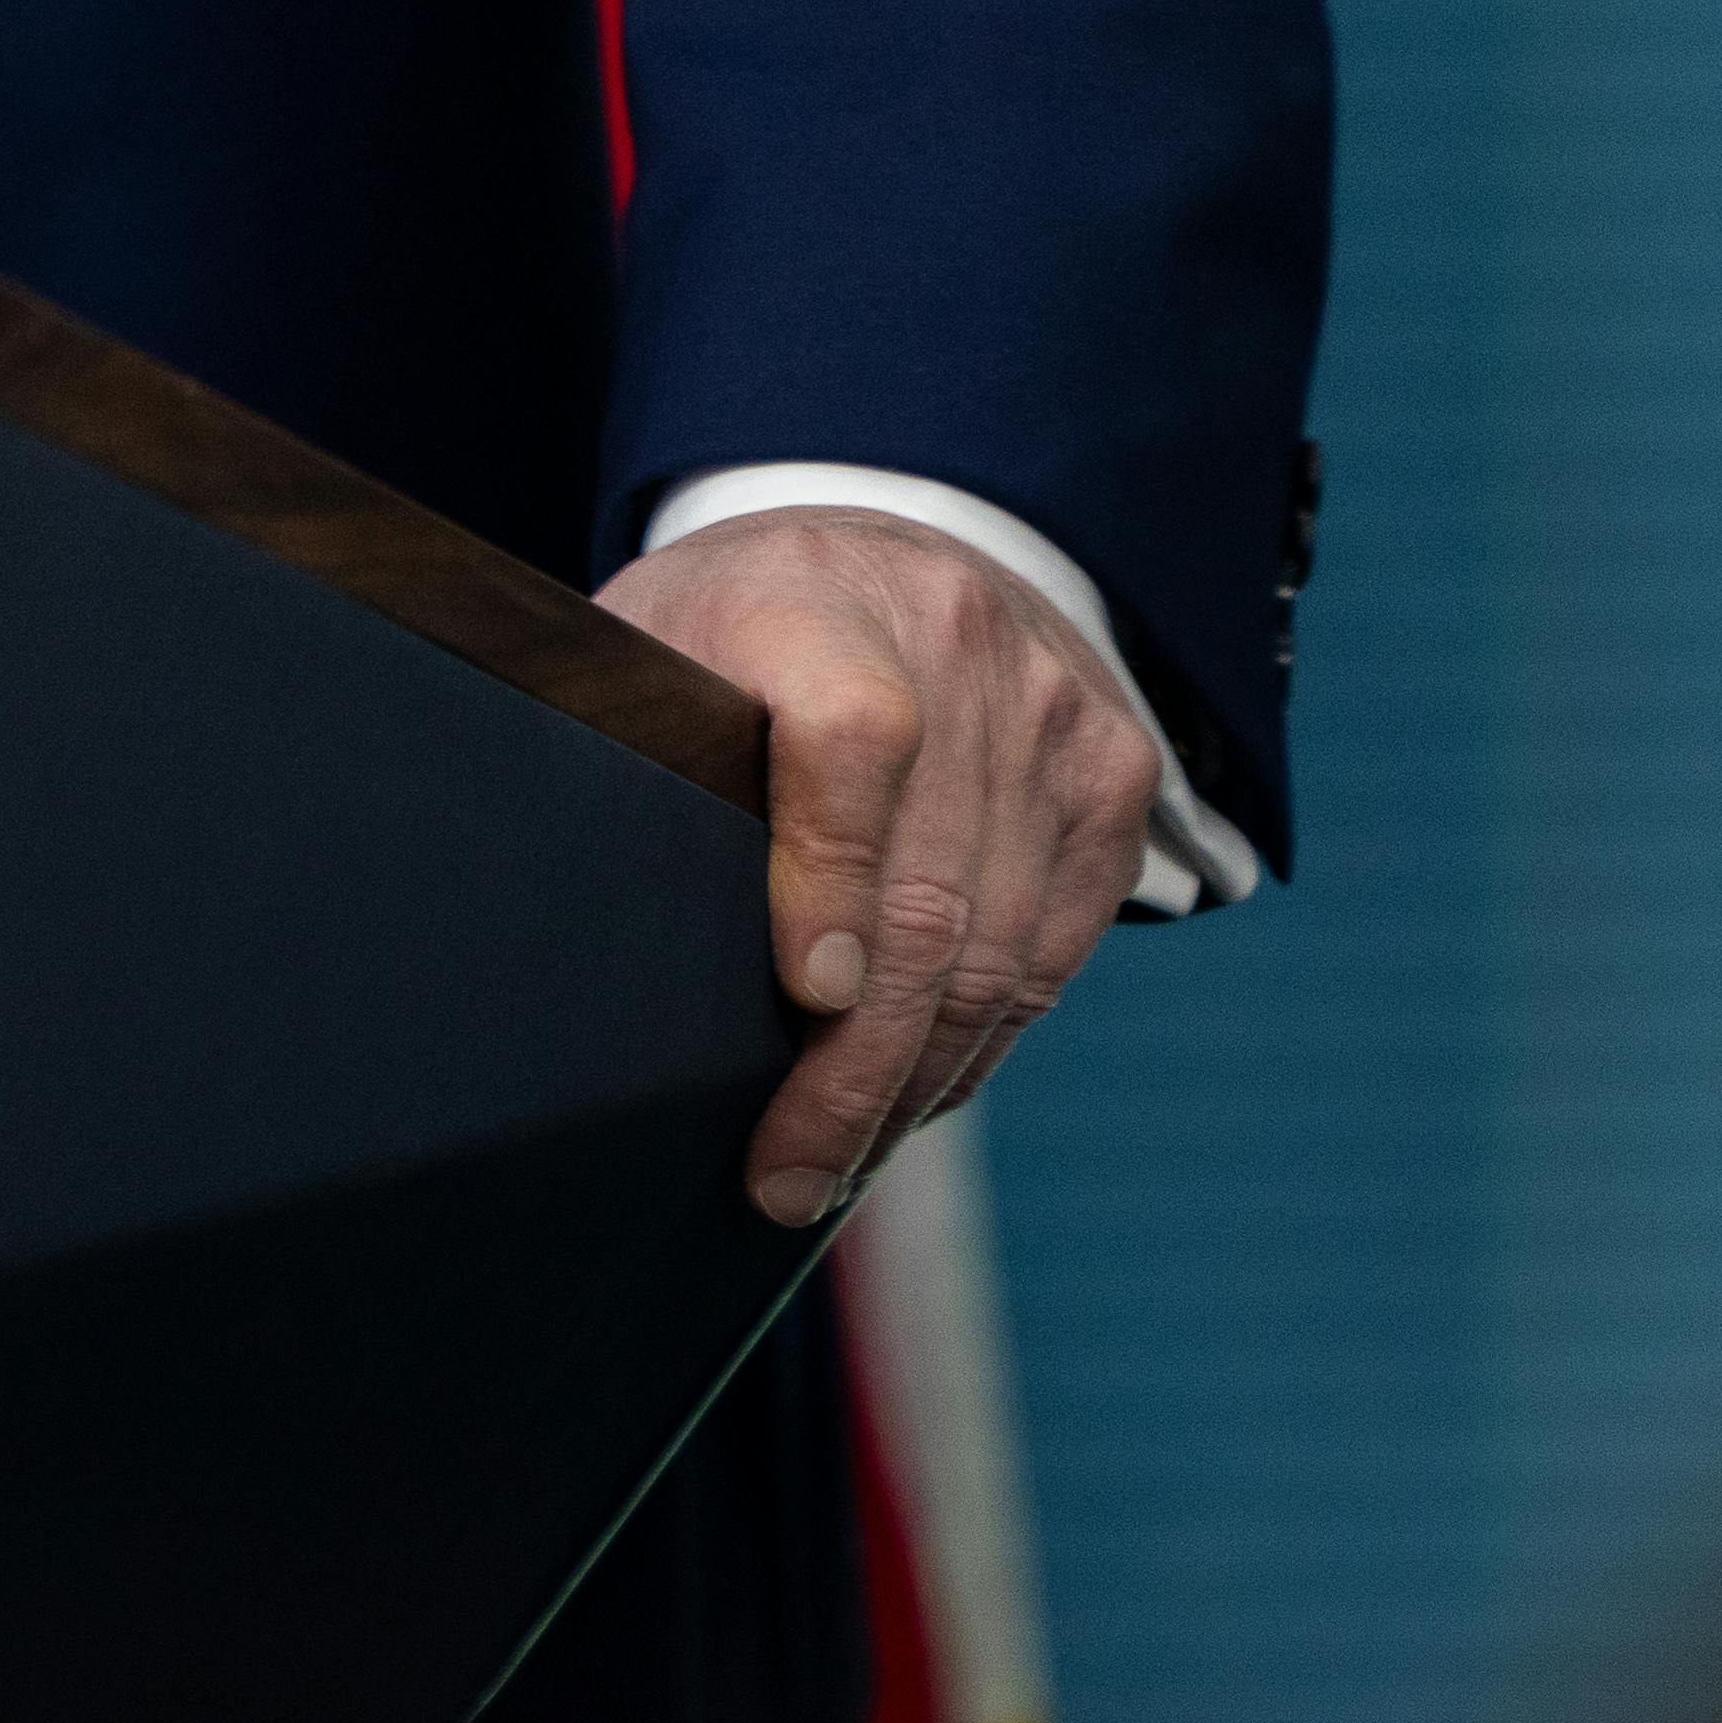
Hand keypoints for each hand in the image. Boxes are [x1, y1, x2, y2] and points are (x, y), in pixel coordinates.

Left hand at [597, 504, 1168, 1223]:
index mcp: (816, 596)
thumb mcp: (656, 650)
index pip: (849, 739)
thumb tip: (606, 942)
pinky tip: (915, 1097)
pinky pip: (1053, 953)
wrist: (888, 548)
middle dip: (855, 1065)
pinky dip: (981, 1045)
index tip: (802, 996)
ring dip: (916, 1084)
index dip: (829, 878)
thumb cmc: (734, 627)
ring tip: (838, 1166)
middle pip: (930, 891)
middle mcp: (956, 642)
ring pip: (998, 950)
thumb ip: (644, 756)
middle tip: (786, 1173)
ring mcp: (1053, 711)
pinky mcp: (1115, 775)